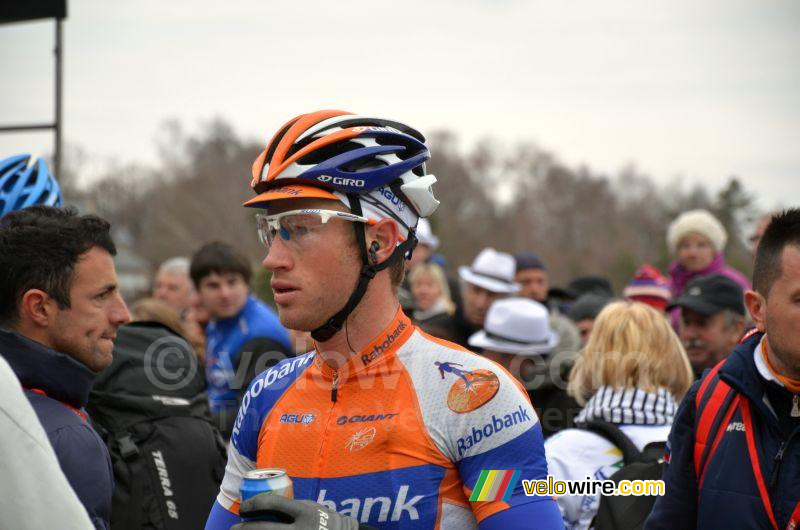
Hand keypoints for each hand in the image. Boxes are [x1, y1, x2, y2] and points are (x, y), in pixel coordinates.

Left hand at [232, 494, 365, 529]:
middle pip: (264, 529)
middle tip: (233, 529)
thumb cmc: (325, 521)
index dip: (253, 504)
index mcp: (305, 512)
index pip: (273, 503)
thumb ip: (292, 508)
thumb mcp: (312, 508)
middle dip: (244, 529)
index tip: (243, 508)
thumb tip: (264, 506)